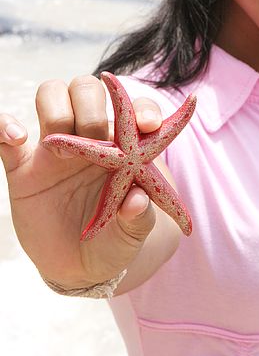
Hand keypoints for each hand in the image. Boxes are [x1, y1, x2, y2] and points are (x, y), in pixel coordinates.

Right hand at [0, 75, 175, 288]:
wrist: (79, 266)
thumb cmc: (115, 240)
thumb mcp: (133, 235)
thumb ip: (139, 219)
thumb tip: (136, 199)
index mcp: (123, 145)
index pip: (133, 108)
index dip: (142, 107)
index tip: (147, 124)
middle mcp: (90, 136)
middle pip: (86, 89)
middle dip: (92, 106)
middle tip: (96, 138)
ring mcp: (55, 147)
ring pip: (51, 96)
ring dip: (57, 110)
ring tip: (63, 148)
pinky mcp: (23, 167)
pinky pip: (4, 134)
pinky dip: (4, 125)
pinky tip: (17, 138)